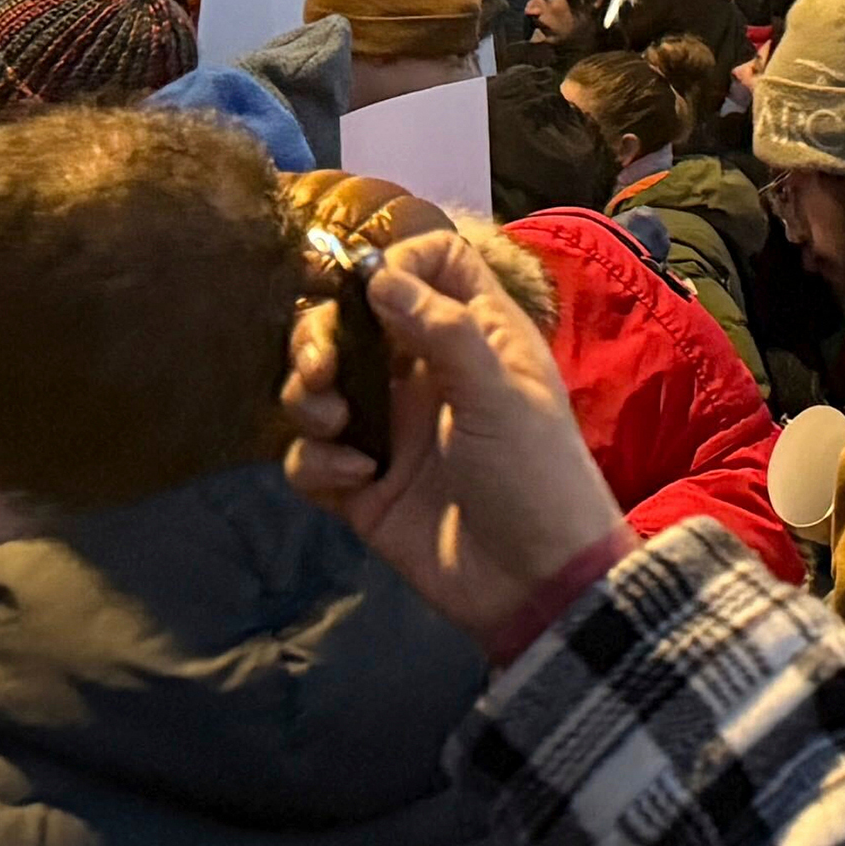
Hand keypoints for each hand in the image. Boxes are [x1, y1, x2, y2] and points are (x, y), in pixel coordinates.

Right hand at [284, 226, 626, 650]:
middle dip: (320, 335)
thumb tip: (380, 275)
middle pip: (350, 322)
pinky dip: (319, 464)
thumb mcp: (500, 395)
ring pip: (318, 387)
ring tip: (338, 424)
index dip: (397, 261)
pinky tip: (360, 482)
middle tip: (321, 366)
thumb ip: (442, 332)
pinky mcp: (362, 486)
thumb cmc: (536, 476)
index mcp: (473, 335)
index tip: (369, 284)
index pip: (431, 263)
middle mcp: (424, 374)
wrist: (535, 585)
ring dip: (308, 397)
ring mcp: (391, 429)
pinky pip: (312, 458)